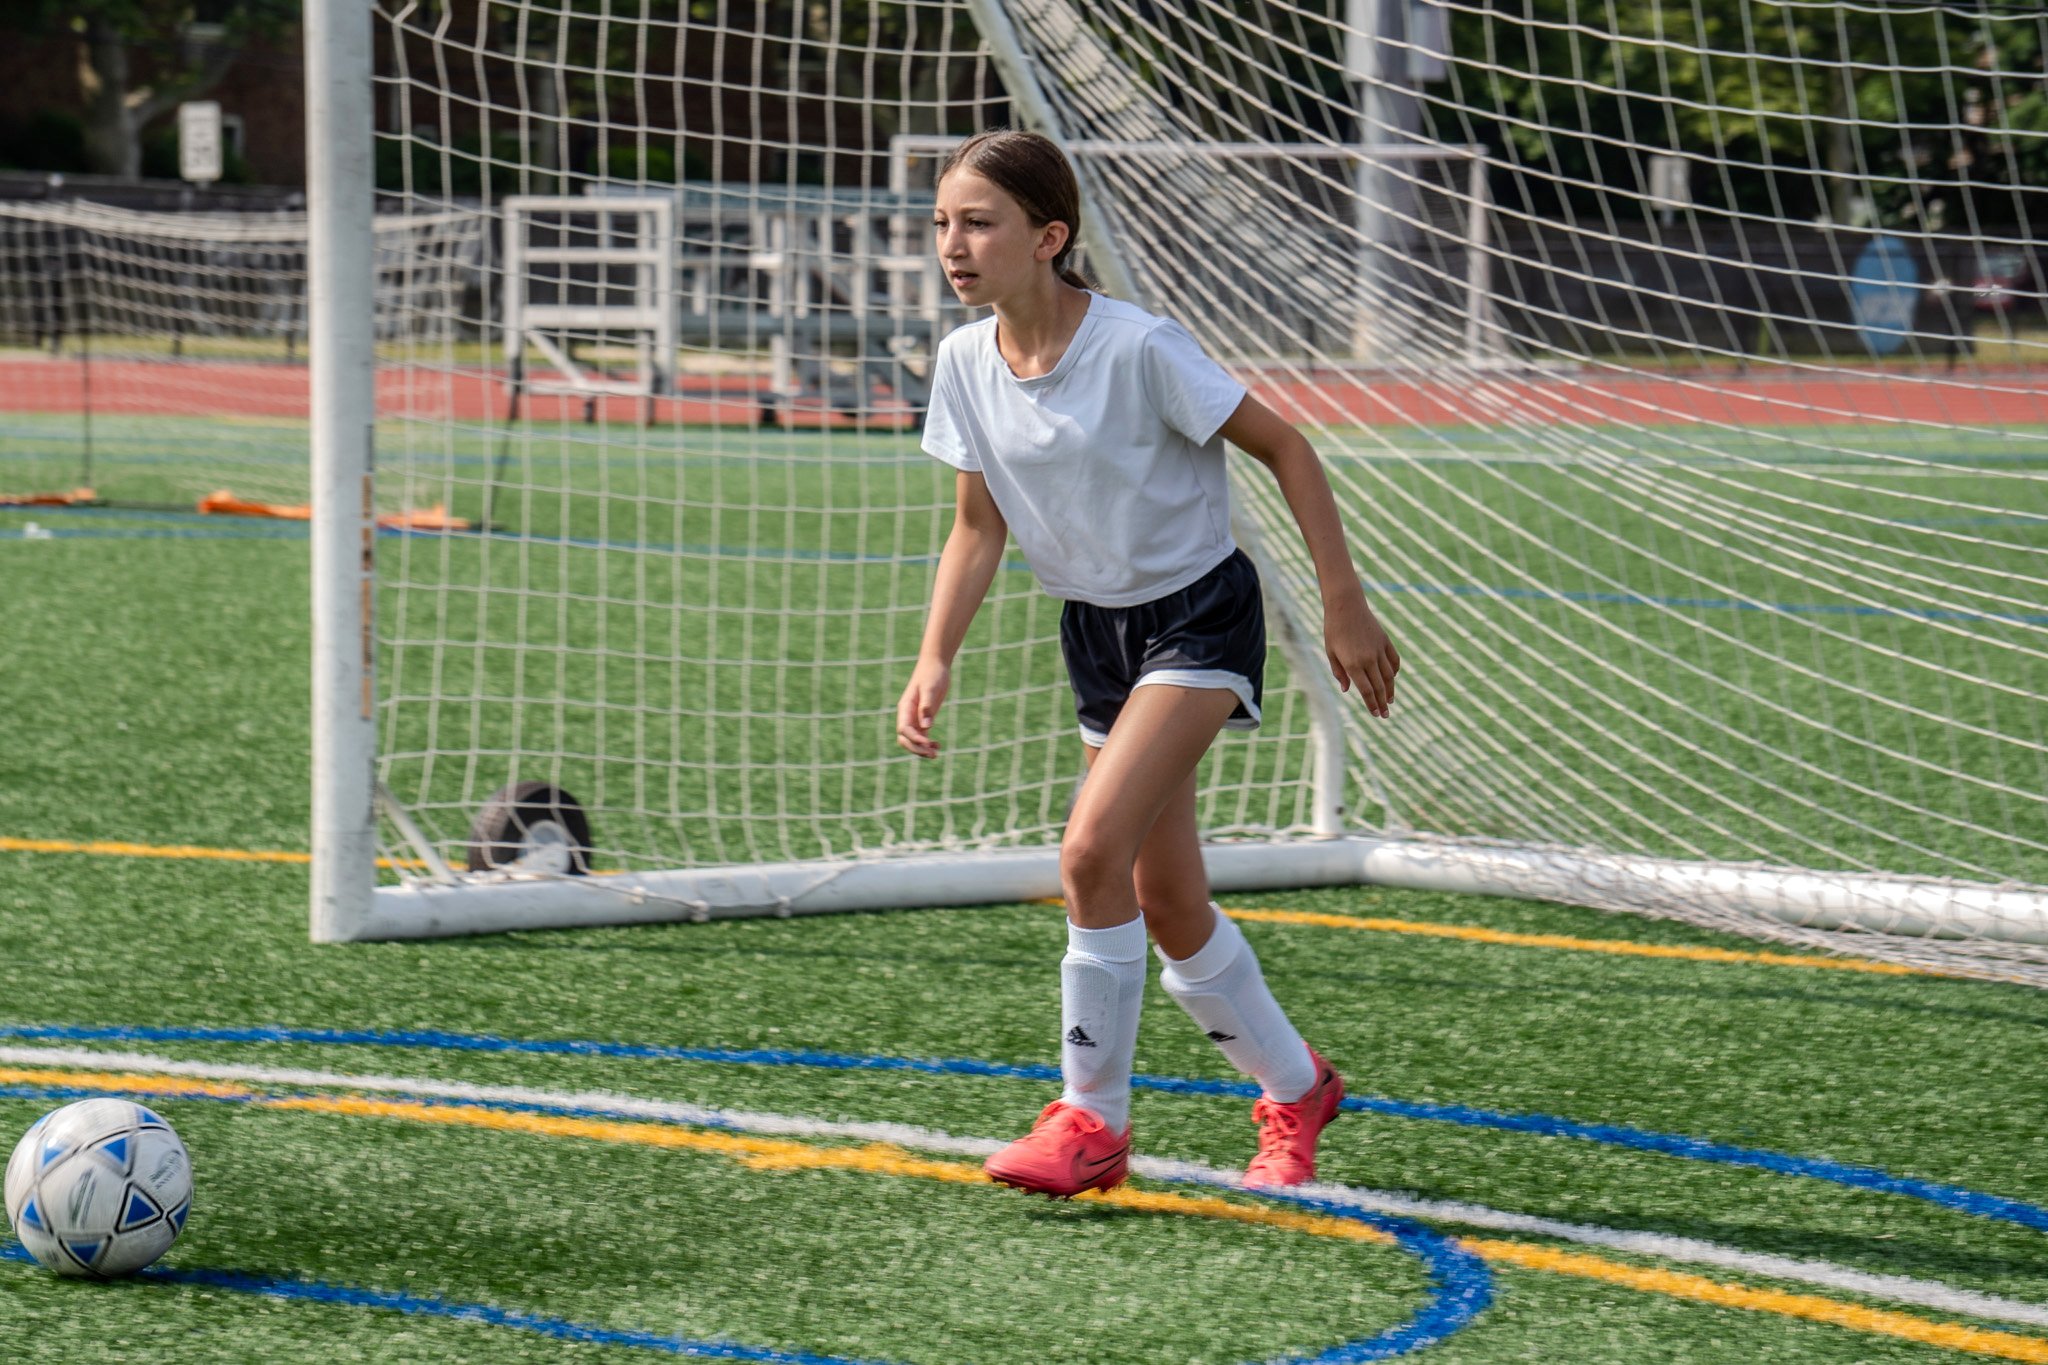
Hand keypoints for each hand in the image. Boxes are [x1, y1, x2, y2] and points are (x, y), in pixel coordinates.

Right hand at [895, 658, 951, 757]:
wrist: (936, 665)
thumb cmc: (932, 674)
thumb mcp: (931, 689)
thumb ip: (927, 707)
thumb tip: (927, 727)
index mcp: (905, 708)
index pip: (904, 729)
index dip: (913, 738)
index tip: (927, 742)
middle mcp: (907, 715)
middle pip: (905, 739)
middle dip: (916, 748)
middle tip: (932, 754)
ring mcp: (915, 718)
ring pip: (913, 740)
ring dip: (922, 749)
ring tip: (936, 754)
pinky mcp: (924, 718)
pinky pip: (922, 736)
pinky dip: (928, 744)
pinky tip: (938, 746)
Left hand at [1324, 593, 1399, 718]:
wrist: (1346, 606)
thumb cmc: (1333, 630)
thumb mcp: (1331, 653)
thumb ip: (1339, 673)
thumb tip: (1347, 690)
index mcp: (1353, 664)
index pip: (1366, 691)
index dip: (1372, 704)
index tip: (1376, 714)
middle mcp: (1368, 659)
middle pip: (1380, 687)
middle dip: (1382, 703)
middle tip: (1385, 715)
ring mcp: (1379, 650)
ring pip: (1389, 676)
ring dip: (1390, 690)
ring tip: (1390, 701)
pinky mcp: (1385, 641)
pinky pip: (1394, 661)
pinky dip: (1395, 671)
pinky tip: (1393, 679)